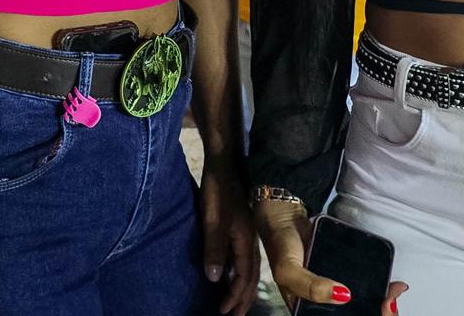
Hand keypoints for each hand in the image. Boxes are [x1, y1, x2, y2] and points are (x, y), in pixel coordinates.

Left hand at [197, 162, 258, 315]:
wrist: (226, 162)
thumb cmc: (218, 189)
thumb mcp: (212, 218)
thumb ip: (214, 248)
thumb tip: (214, 279)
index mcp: (245, 241)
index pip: (244, 277)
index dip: (235, 297)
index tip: (224, 312)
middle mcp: (250, 241)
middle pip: (251, 277)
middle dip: (243, 298)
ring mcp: (248, 234)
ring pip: (249, 268)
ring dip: (243, 287)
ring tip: (235, 302)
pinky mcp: (243, 228)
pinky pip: (245, 258)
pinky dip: (240, 273)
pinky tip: (231, 274)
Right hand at [255, 200, 406, 313]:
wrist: (284, 216)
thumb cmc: (280, 247)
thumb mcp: (288, 271)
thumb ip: (309, 287)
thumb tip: (343, 295)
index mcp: (307, 312)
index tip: (380, 307)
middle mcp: (323, 304)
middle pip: (353, 314)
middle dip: (375, 311)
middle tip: (390, 299)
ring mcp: (334, 290)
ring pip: (360, 303)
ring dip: (378, 301)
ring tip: (392, 291)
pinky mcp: (342, 274)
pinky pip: (361, 284)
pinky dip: (376, 286)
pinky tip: (389, 283)